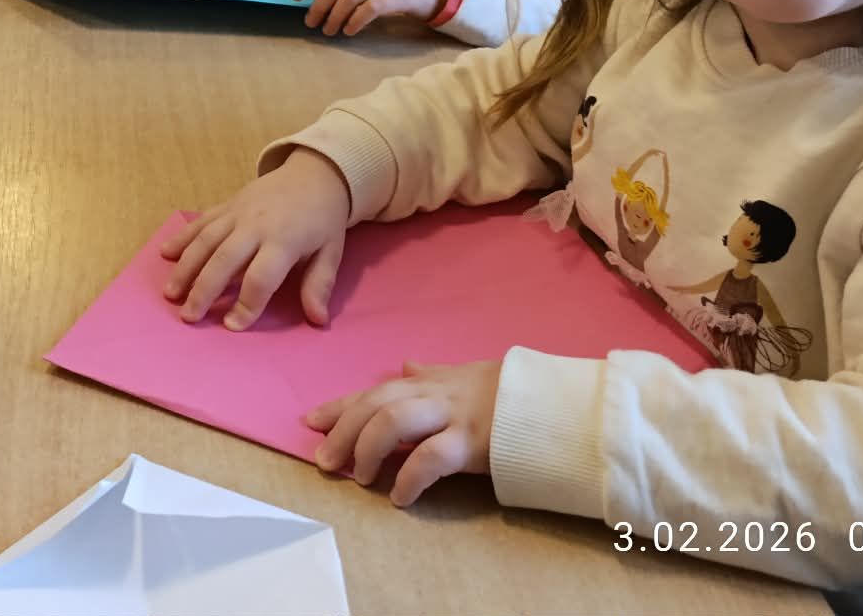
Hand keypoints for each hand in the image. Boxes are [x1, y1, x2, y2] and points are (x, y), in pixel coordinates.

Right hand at [158, 148, 350, 328]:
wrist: (314, 173)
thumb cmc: (323, 220)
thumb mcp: (331, 252)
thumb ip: (319, 285)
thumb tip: (318, 319)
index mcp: (283, 241)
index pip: (261, 277)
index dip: (247, 304)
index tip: (232, 326)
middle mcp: (255, 226)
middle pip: (223, 260)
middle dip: (204, 290)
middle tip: (188, 317)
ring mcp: (237, 213)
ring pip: (205, 241)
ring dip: (186, 267)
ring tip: (171, 294)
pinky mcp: (227, 204)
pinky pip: (201, 222)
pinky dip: (182, 237)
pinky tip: (166, 253)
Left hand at [304, 359, 500, 505]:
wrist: (553, 405)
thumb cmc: (507, 394)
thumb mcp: (463, 376)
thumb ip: (430, 375)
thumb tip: (403, 365)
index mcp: (429, 382)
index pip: (373, 390)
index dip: (338, 406)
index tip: (309, 422)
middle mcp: (434, 394)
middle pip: (375, 404)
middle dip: (343, 431)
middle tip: (324, 460)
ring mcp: (453, 416)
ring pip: (394, 421)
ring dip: (368, 450)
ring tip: (359, 477)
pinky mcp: (473, 443)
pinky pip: (431, 457)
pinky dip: (408, 478)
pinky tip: (399, 496)